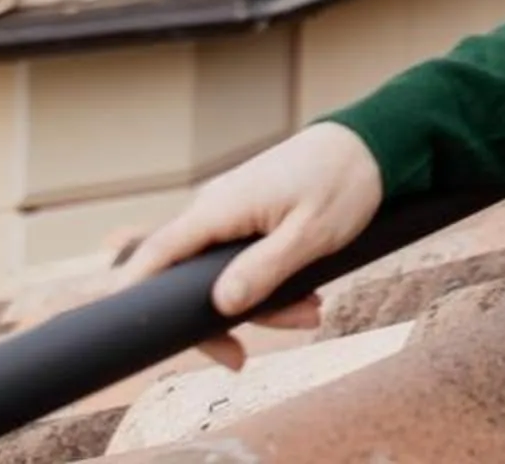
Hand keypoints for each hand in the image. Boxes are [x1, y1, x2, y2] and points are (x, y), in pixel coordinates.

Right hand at [115, 123, 386, 335]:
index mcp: (220, 207)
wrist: (370, 144)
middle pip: (190, 277)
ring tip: (312, 314)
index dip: (136, 292)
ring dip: (261, 304)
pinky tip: (305, 296)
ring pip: (223, 273)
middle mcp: (215, 207)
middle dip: (223, 319)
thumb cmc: (343, 182)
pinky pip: (243, 259)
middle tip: (242, 359)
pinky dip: (268, 283)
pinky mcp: (249, 215)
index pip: (159, 252)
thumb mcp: (309, 235)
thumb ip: (264, 270)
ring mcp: (231, 211)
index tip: (133, 332)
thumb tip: (221, 305)